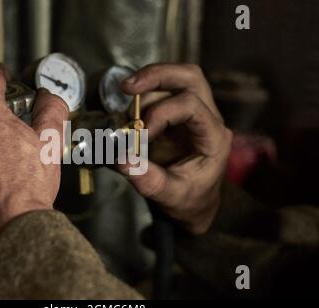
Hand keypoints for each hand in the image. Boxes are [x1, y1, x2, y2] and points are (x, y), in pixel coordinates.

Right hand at [119, 64, 232, 234]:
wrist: (195, 203)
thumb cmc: (189, 200)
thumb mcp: (170, 196)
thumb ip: (148, 180)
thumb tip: (122, 159)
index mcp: (213, 137)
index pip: (192, 105)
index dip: (161, 113)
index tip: (141, 135)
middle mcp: (208, 118)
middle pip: (190, 77)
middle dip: (157, 75)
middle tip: (127, 86)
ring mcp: (194, 114)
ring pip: (175, 79)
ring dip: (146, 90)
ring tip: (128, 116)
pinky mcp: (177, 115)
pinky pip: (162, 92)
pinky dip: (143, 95)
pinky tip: (130, 112)